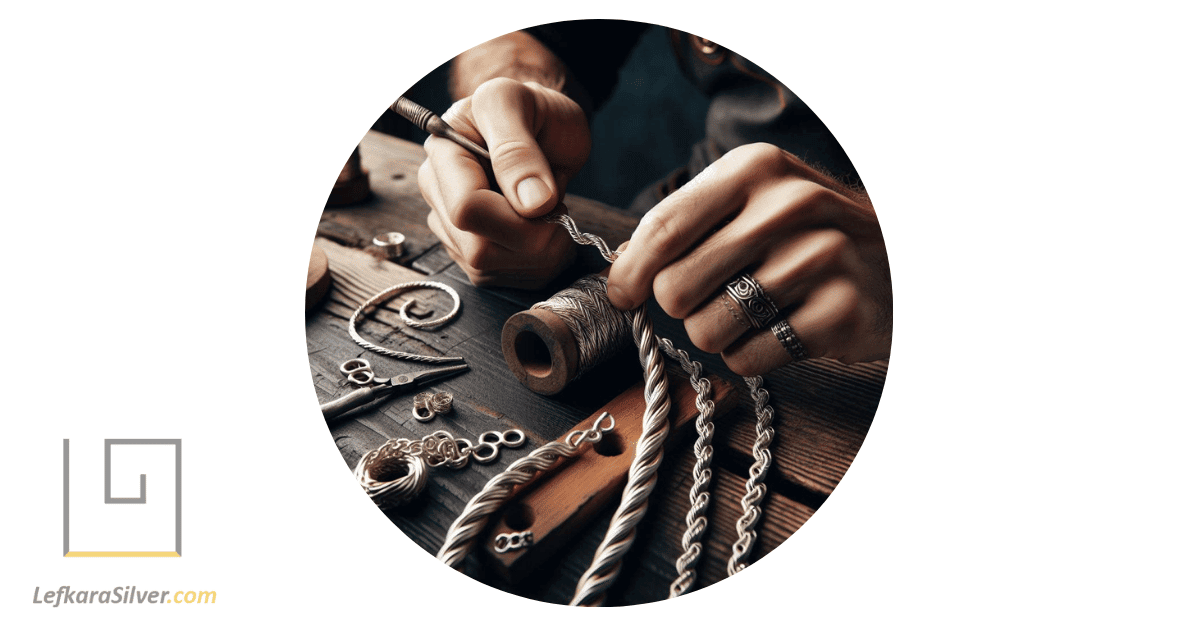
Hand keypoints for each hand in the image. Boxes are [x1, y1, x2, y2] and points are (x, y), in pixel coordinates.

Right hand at [417, 77, 589, 287]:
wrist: (541, 124)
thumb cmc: (532, 109)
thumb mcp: (524, 105)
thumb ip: (519, 150)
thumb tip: (531, 204)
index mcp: (443, 153)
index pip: (467, 209)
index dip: (516, 217)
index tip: (549, 199)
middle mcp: (438, 193)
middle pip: (479, 249)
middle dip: (532, 238)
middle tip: (557, 208)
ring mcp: (450, 225)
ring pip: (489, 270)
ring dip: (537, 253)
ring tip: (552, 215)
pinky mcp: (468, 250)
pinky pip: (499, 279)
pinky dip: (534, 264)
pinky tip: (543, 234)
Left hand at [606, 143, 890, 374]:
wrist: (903, 261)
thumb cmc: (809, 234)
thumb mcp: (756, 200)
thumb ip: (689, 225)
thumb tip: (619, 271)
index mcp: (756, 168)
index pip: (663, 228)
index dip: (629, 271)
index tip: (623, 294)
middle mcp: (788, 205)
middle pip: (676, 288)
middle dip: (682, 306)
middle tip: (714, 296)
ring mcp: (819, 258)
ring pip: (707, 330)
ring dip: (720, 332)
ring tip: (758, 310)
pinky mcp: (839, 312)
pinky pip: (748, 357)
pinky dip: (754, 354)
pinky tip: (785, 328)